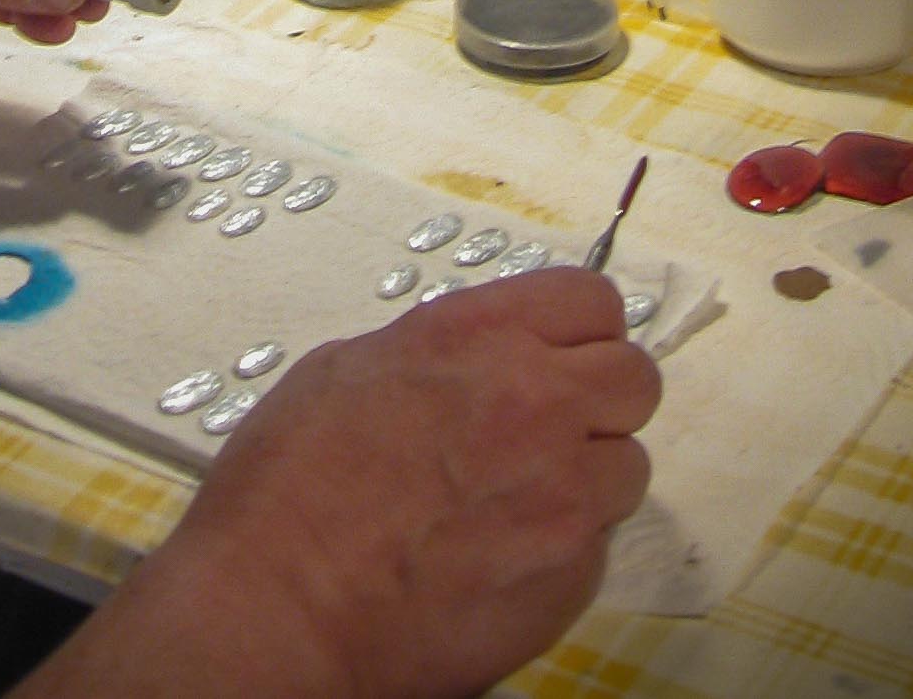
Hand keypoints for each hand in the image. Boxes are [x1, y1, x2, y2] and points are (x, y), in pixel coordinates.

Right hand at [24, 269, 660, 698]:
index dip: (580, 329)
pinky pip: (597, 545)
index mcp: (477, 336)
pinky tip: (498, 556)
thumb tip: (477, 357)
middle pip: (635, 379)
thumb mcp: (348, 370)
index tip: (564, 352)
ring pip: (626, 466)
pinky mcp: (569, 575)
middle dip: (600, 400)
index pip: (591, 301)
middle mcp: (535, 401)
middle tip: (554, 426)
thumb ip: (439, 352)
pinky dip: (561, 548)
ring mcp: (563, 492)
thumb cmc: (288, 495)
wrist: (277, 612)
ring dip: (586, 478)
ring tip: (516, 501)